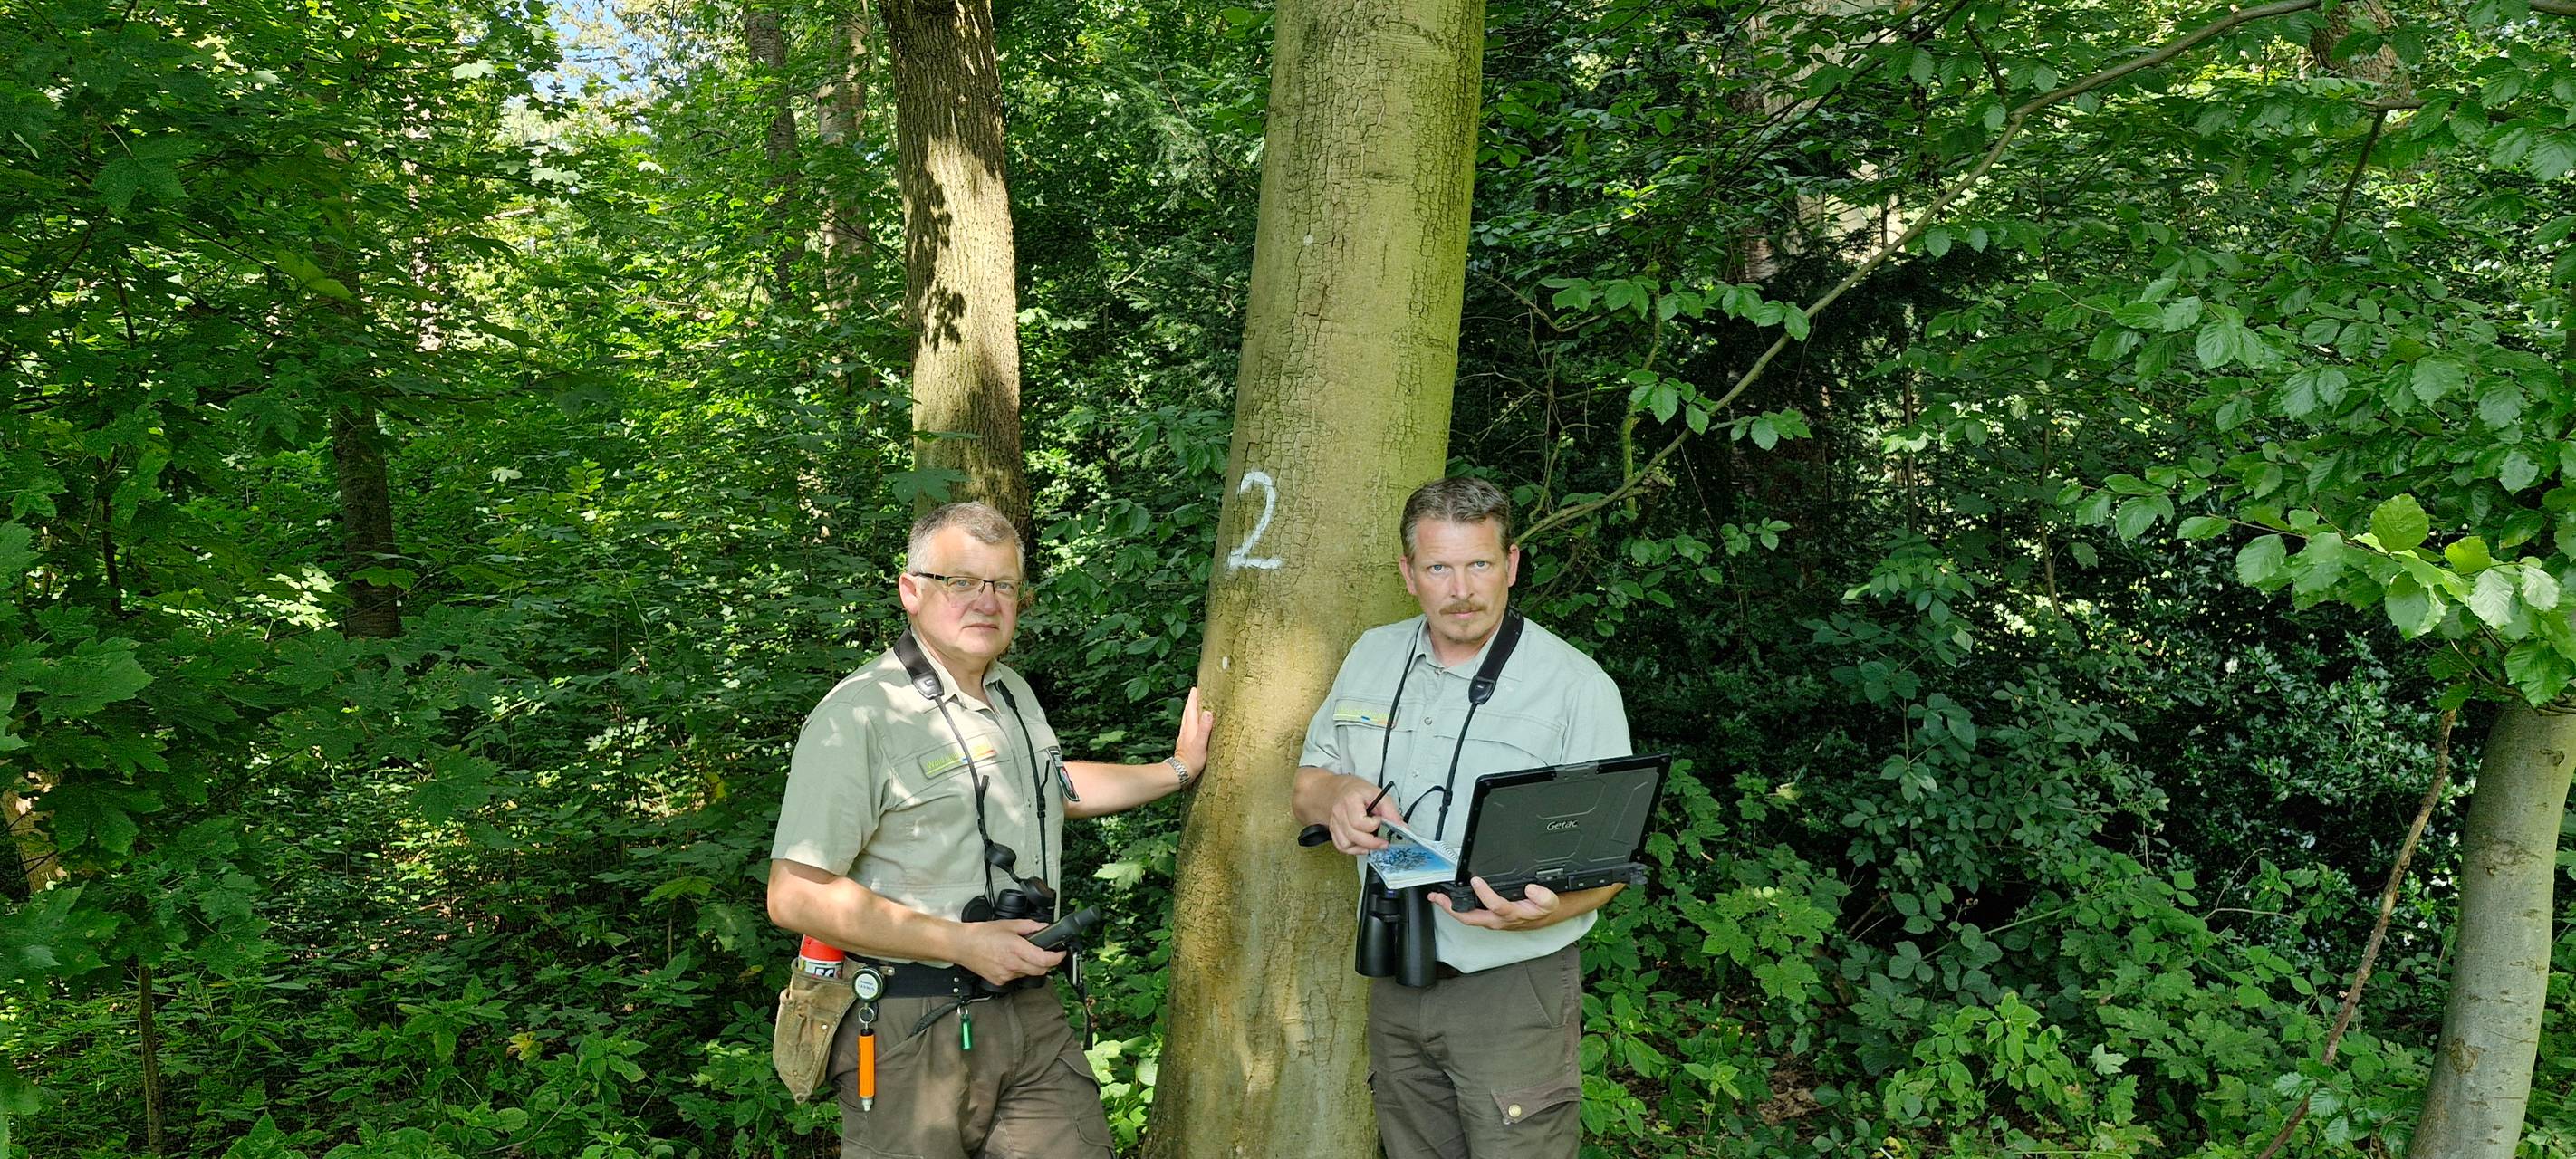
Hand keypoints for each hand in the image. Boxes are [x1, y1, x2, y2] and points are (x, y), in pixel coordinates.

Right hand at [950, 918, 1065, 987]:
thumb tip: (1044, 928)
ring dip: (1031, 966)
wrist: (962, 945)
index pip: (1044, 960)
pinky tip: (1009, 961)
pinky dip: (1018, 970)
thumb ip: (1030, 926)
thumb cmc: (981, 934)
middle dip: (1047, 963)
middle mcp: (1012, 964)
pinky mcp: (999, 981)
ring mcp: (1006, 975)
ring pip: (1028, 974)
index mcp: (1016, 948)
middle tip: (1046, 953)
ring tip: (1021, 954)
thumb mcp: (1009, 924)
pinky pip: (1016, 977)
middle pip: (1041, 970)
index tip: (1061, 953)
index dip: (1057, 957)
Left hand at [1171, 686, 1214, 779]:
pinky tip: (1195, 724)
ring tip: (1197, 705)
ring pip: (1187, 718)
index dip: (1193, 698)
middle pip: (1188, 711)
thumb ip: (1205, 728)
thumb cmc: (1192, 760)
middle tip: (1197, 692)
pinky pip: (1189, 726)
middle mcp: (1186, 729)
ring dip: (1191, 710)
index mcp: (1190, 727)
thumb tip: (1207, 712)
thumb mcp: (1201, 743)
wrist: (1181, 772)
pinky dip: (1192, 720)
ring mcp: (1185, 735)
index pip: (1191, 708)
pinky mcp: (1186, 742)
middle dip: (1192, 701)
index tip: (1196, 688)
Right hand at [1323, 775, 1403, 854]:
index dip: (1373, 825)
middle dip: (1371, 843)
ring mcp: (1334, 823)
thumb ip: (1390, 811)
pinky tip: (1363, 845)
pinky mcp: (1333, 831)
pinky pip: (1341, 847)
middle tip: (1383, 843)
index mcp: (1350, 801)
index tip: (1380, 821)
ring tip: (1373, 842)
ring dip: (1362, 847)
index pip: (1359, 821)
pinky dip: (1353, 850)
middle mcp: (1339, 812)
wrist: (1341, 790)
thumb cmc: (1359, 791)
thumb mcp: (1378, 794)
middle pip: (1353, 835)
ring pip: (1345, 844)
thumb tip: (1402, 826)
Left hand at [1430, 878, 1560, 930]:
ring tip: (1437, 897)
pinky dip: (1457, 907)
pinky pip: (1470, 914)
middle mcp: (1498, 920)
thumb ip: (1543, 896)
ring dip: (1451, 908)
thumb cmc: (1543, 910)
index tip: (1476, 880)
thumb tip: (1531, 889)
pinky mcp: (1488, 917)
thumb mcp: (1550, 902)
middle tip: (1438, 898)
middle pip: (1470, 918)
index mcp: (1511, 914)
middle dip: (1452, 909)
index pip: (1495, 905)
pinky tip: (1450, 899)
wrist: (1544, 917)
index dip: (1484, 893)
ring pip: (1467, 917)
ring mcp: (1491, 920)